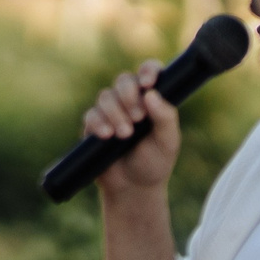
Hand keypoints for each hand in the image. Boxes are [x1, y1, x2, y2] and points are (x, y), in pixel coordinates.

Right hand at [81, 60, 181, 195]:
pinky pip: (91, 115)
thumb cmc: (155, 162)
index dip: (147, 71)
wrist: (133, 188)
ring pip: (106, 96)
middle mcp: (130, 101)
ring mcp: (110, 112)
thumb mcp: (168, 142)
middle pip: (123, 80)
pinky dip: (98, 123)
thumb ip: (165, 118)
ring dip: (115, 113)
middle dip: (129, 95)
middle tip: (138, 118)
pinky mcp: (94, 126)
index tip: (148, 83)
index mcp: (152, 99)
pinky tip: (106, 135)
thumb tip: (151, 94)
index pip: (149, 72)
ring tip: (125, 135)